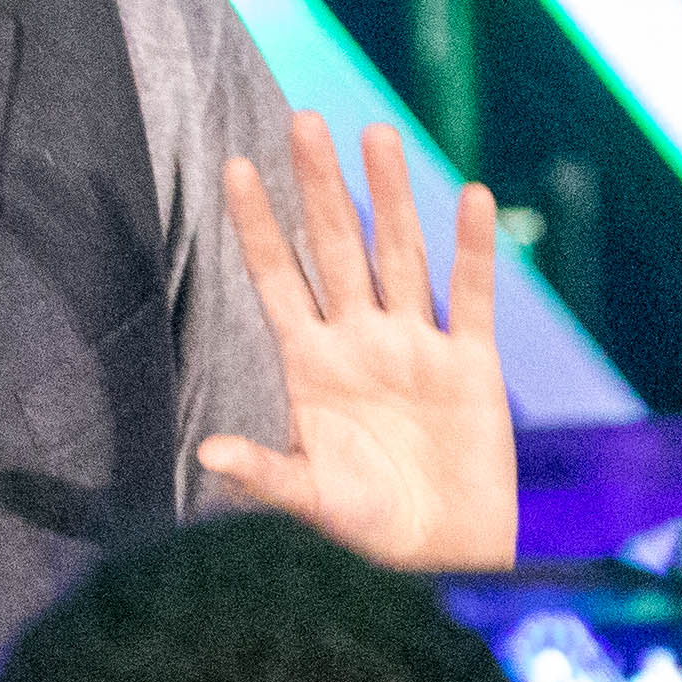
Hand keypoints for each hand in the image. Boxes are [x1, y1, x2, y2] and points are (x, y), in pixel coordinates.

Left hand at [196, 115, 518, 569]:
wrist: (438, 560)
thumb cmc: (363, 532)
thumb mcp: (310, 500)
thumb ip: (265, 473)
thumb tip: (208, 456)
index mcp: (309, 364)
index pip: (276, 278)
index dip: (256, 225)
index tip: (234, 167)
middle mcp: (359, 341)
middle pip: (335, 247)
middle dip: (320, 186)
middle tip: (303, 120)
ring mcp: (416, 346)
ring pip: (400, 254)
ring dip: (391, 196)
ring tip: (377, 134)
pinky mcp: (470, 365)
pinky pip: (472, 296)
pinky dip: (473, 250)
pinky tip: (472, 197)